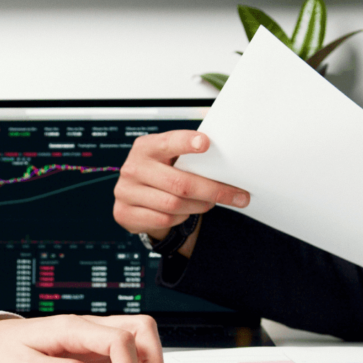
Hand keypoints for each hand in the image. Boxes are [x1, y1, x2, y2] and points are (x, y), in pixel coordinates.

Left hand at [0, 314, 163, 362]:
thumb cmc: (4, 353)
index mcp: (72, 327)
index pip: (119, 339)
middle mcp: (88, 326)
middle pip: (141, 327)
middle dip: (152, 360)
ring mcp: (93, 335)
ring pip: (139, 335)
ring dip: (148, 362)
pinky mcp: (93, 346)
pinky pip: (127, 348)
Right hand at [113, 130, 249, 253]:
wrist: (134, 195)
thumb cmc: (160, 171)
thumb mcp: (170, 157)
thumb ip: (190, 154)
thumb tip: (228, 151)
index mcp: (146, 147)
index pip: (168, 142)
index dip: (186, 142)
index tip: (205, 143)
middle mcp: (133, 168)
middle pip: (180, 183)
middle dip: (214, 190)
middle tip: (238, 196)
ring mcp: (126, 192)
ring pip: (174, 205)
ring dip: (199, 206)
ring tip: (210, 202)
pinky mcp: (125, 213)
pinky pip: (164, 219)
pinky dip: (181, 217)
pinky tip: (186, 211)